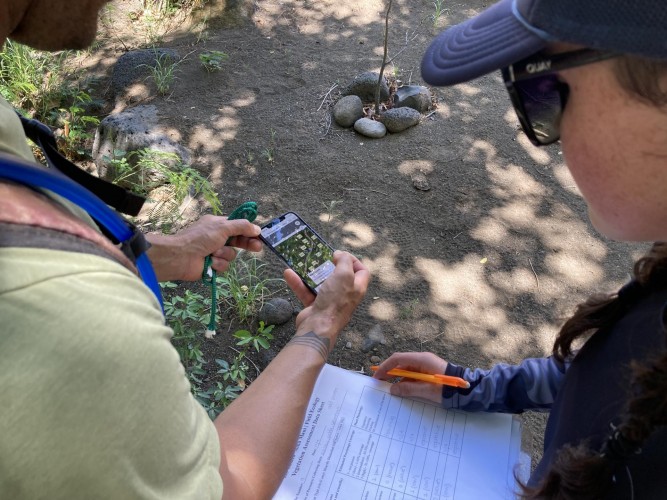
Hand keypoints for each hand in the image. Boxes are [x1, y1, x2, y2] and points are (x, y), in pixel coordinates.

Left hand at [146, 215, 261, 281]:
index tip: (259, 236)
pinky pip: (224, 265)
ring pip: (231, 255)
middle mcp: (217, 237)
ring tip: (214, 253)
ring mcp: (214, 252)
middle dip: (246, 244)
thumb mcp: (222, 227)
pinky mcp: (212, 265)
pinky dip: (217, 264)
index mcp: (217, 224)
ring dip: (224, 255)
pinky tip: (209, 262)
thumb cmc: (199, 238)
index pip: (238, 226)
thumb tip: (257, 228)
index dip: (249, 231)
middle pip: (238, 241)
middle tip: (257, 247)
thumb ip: (241, 227)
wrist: (180, 257)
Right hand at [284, 250, 369, 341]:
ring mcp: (329, 301)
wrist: (318, 327)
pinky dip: (298, 283)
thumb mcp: (344, 275)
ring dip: (311, 273)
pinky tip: (289, 273)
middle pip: (341, 277)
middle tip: (322, 258)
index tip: (340, 254)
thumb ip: (344, 261)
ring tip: (304, 263)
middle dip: (331, 266)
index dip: (354, 261)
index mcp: (357, 288)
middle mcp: (345, 295)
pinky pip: (306, 292)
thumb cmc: (335, 300)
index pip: (362, 272)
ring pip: (321, 284)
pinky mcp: (315, 306)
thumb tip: (340, 254)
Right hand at [373, 352, 447, 403]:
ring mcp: (425, 365)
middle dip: (389, 372)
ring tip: (389, 388)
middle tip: (379, 383)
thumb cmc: (447, 388)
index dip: (385, 367)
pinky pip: (413, 374)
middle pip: (401, 363)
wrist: (465, 389)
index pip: (398, 359)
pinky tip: (402, 390)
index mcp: (421, 359)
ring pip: (406, 369)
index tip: (377, 376)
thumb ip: (408, 389)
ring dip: (397, 378)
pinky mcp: (428, 371)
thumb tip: (392, 389)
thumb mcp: (426, 390)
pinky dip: (405, 381)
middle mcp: (422, 359)